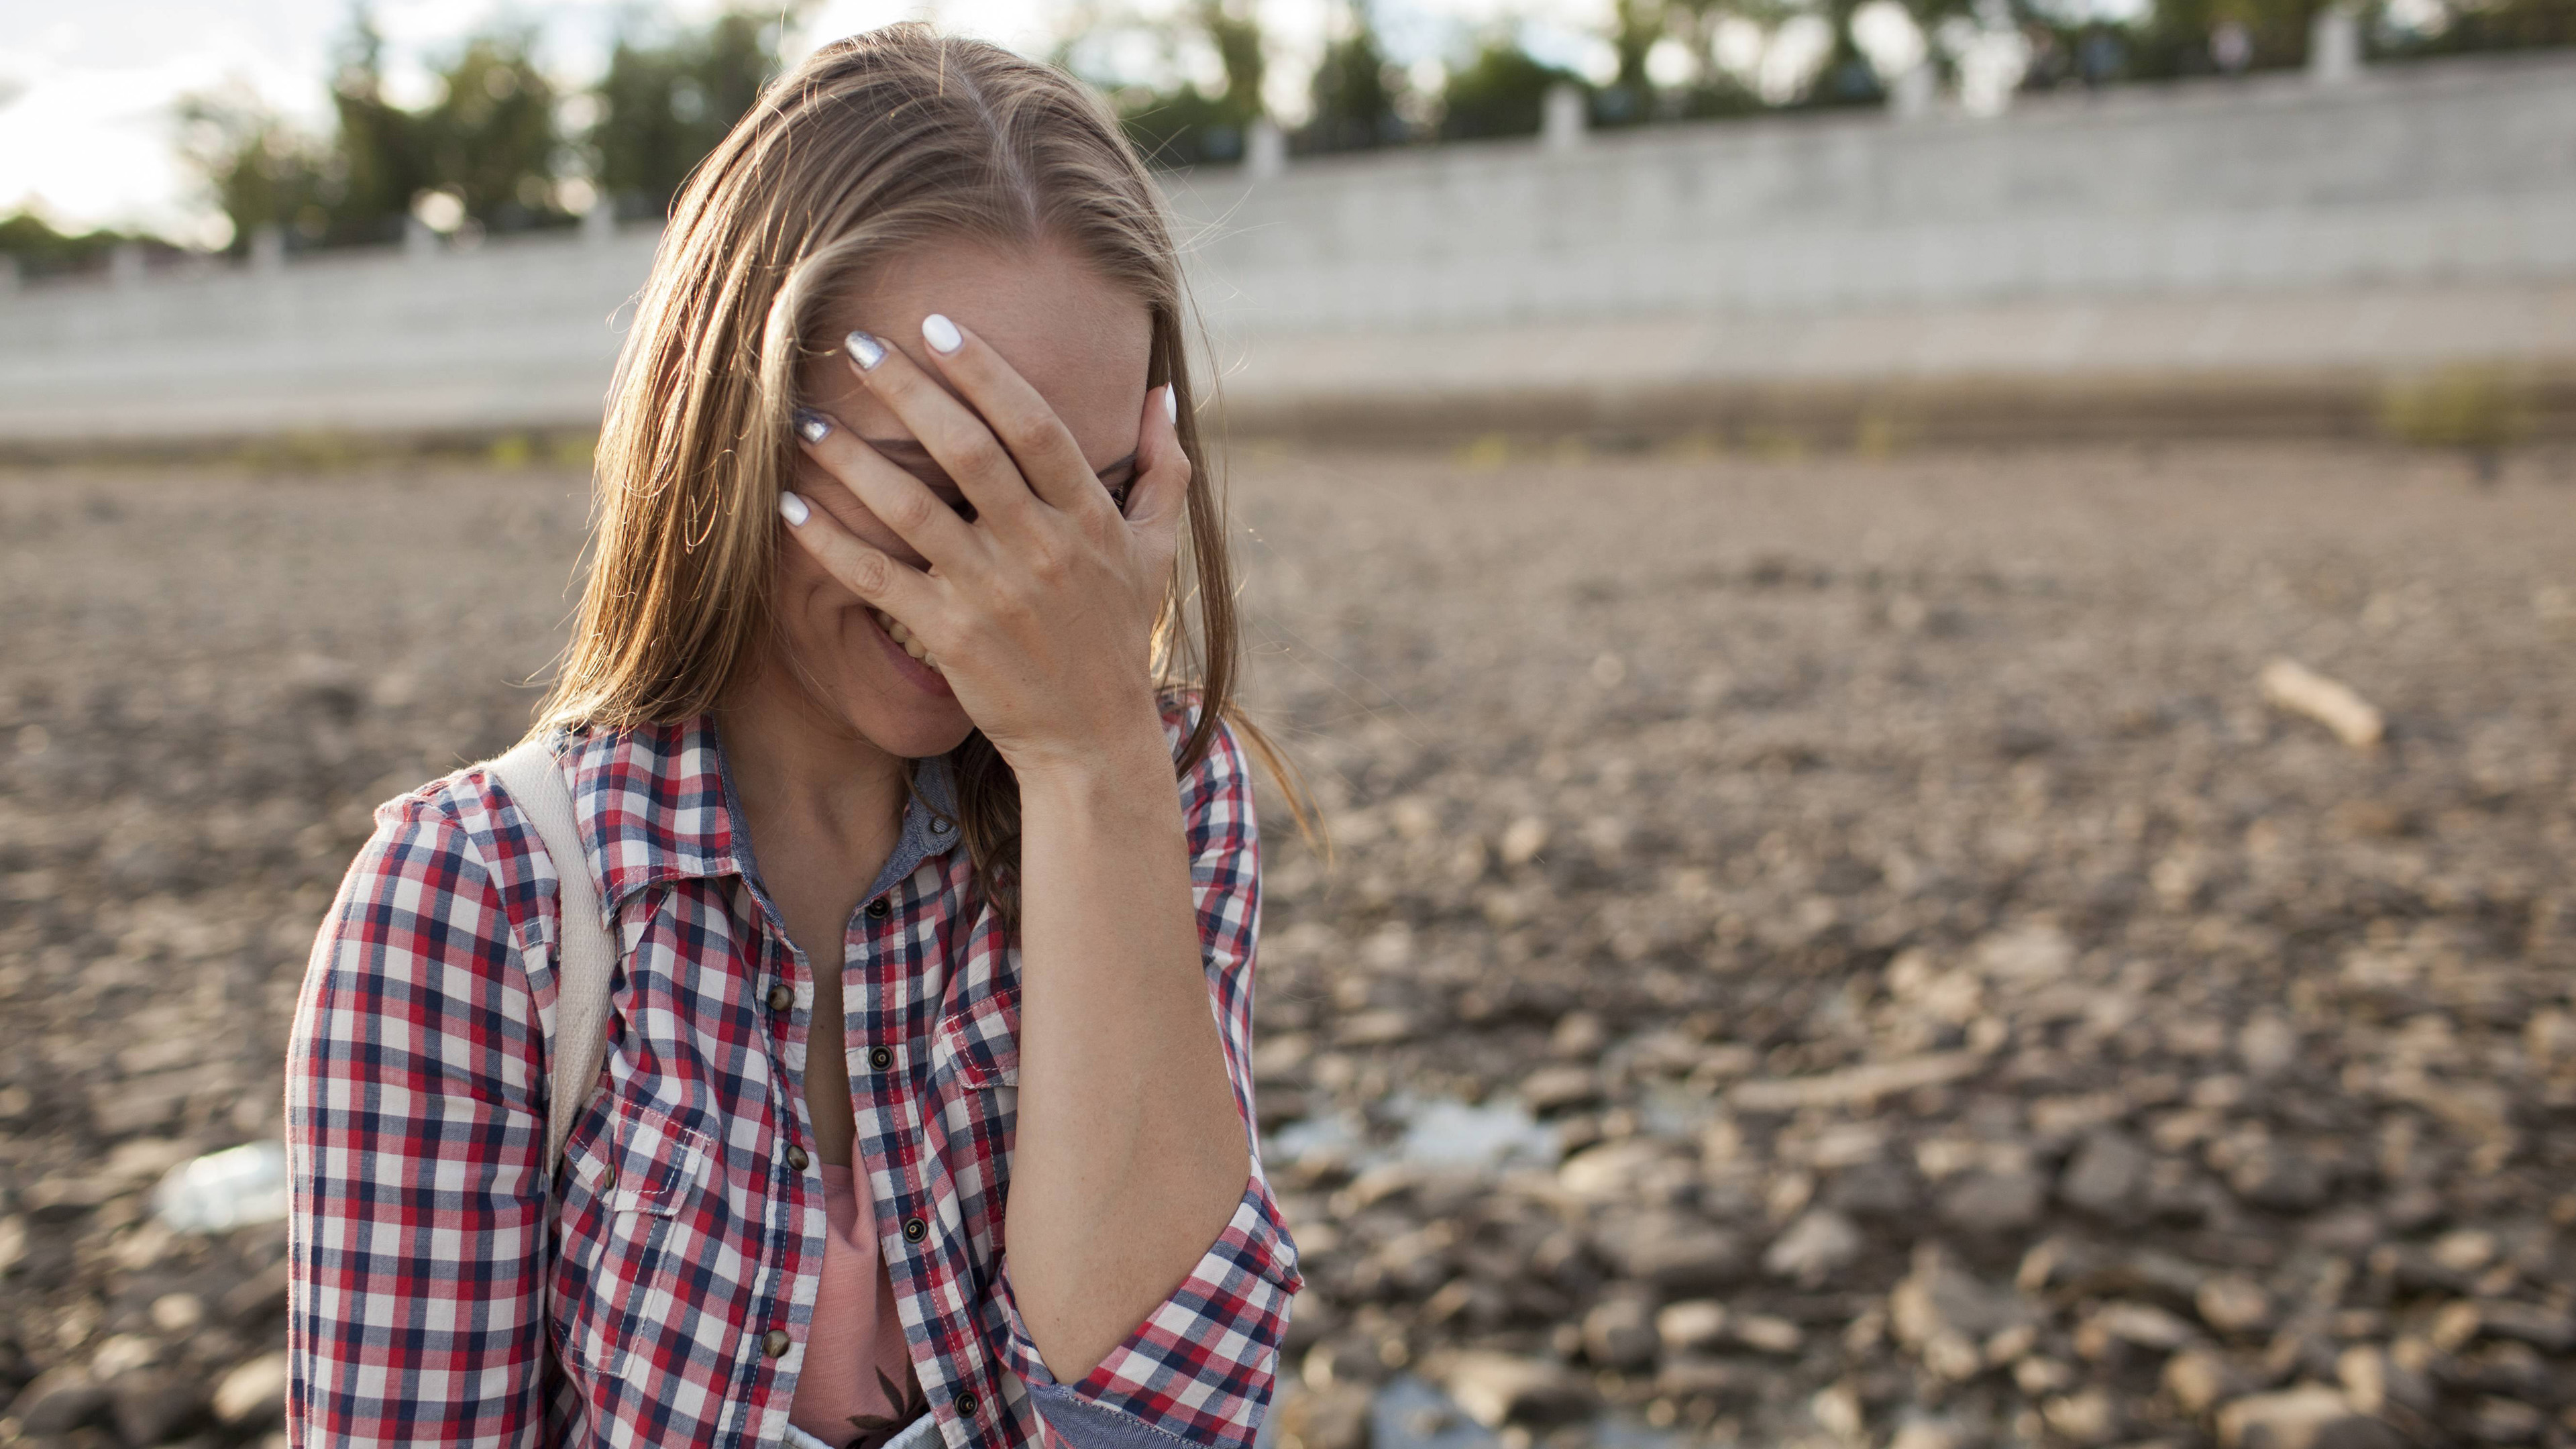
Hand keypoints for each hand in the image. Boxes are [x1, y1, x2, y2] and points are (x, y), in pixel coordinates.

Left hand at [778, 314, 1186, 777]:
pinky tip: (790, 505)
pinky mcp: (949, 636)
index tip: (936, 326)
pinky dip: (830, 540)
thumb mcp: (1157, 551)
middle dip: (907, 390)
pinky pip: (877, 577)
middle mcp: (1040, 548)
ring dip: (853, 457)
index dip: (983, 370)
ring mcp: (992, 593)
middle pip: (965, 449)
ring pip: (910, 507)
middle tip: (858, 344)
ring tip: (808, 417)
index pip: (1035, 425)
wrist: (1093, 739)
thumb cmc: (1118, 636)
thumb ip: (1162, 468)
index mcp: (1089, 517)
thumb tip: (1157, 393)